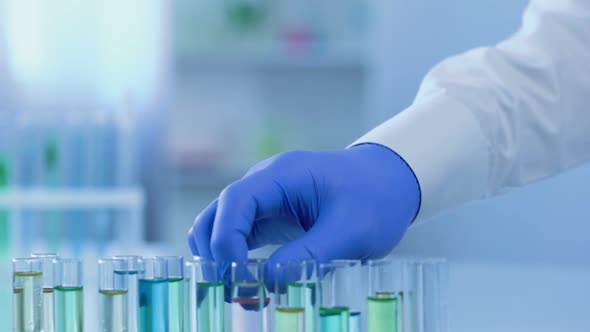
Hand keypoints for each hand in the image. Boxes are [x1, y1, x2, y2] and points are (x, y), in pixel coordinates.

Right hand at [187, 144, 419, 279]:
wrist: (390, 182)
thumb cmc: (376, 198)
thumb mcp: (351, 231)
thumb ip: (309, 255)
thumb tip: (268, 283)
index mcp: (282, 174)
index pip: (235, 201)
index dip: (227, 240)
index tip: (239, 276)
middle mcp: (265, 183)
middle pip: (217, 214)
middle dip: (217, 254)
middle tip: (236, 293)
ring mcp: (265, 199)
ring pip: (221, 226)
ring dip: (221, 258)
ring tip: (242, 293)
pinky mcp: (271, 216)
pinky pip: (239, 235)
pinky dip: (234, 259)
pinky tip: (250, 283)